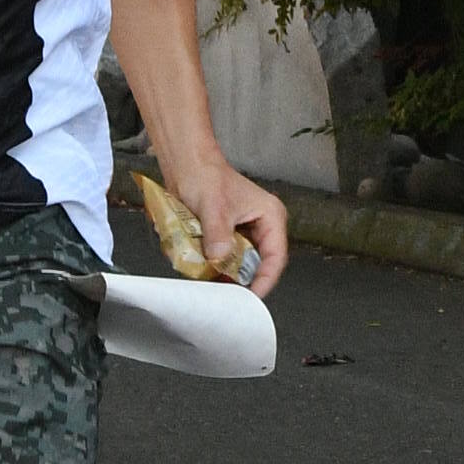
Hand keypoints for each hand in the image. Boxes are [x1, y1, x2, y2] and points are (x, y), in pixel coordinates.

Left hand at [167, 154, 288, 298]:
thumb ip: (218, 234)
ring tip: (214, 282)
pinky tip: (204, 270)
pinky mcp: (229, 238)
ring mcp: (245, 233)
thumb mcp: (214, 207)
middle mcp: (262, 227)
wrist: (186, 166)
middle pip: (259, 264)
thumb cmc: (205, 176)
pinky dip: (216, 267)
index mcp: (270, 216)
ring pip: (241, 264)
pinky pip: (226, 260)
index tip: (251, 297)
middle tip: (229, 295)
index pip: (276, 257)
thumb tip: (220, 257)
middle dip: (243, 279)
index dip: (265, 279)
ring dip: (227, 274)